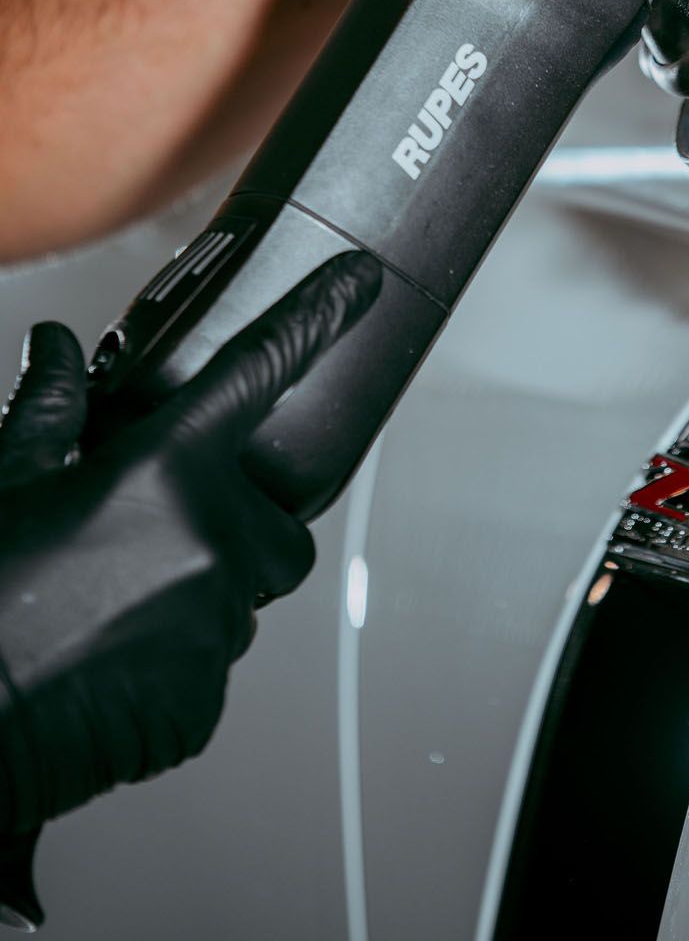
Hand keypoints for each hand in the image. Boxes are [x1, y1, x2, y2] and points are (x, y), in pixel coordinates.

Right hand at [0, 253, 379, 856]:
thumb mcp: (7, 484)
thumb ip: (50, 410)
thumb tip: (58, 348)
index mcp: (164, 468)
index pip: (263, 366)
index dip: (319, 316)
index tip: (360, 284)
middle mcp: (210, 539)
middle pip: (274, 518)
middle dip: (234, 522)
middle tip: (156, 539)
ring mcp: (216, 623)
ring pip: (245, 592)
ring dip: (202, 590)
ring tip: (113, 604)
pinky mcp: (206, 698)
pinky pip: (214, 659)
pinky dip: (176, 653)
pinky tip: (109, 655)